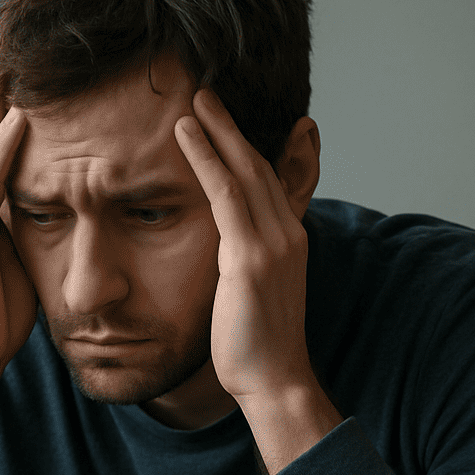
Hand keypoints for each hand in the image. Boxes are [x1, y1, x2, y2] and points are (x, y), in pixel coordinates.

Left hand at [174, 88, 313, 405]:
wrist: (274, 383)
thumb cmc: (256, 347)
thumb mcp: (252, 295)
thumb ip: (243, 263)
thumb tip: (224, 254)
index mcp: (288, 242)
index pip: (271, 181)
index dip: (251, 146)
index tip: (229, 118)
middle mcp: (287, 235)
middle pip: (260, 166)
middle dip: (233, 127)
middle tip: (206, 92)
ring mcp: (272, 244)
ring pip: (245, 171)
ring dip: (218, 130)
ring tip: (193, 98)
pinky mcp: (250, 259)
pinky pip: (225, 195)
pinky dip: (206, 158)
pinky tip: (186, 134)